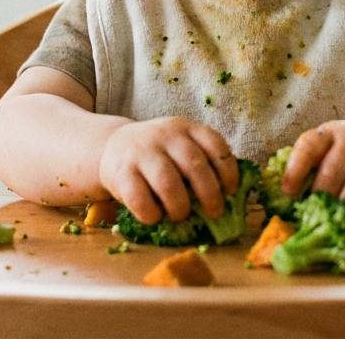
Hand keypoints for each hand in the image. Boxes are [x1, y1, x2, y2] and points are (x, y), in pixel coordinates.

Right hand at [98, 116, 237, 224]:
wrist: (113, 146)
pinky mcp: (121, 173)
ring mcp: (142, 153)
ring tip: (181, 215)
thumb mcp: (180, 147)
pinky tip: (156, 217)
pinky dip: (152, 214)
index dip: (228, 170)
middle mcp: (165, 136)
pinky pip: (140, 199)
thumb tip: (228, 199)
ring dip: (180, 207)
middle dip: (209, 195)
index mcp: (186, 128)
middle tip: (214, 212)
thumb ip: (202, 163)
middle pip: (194, 165)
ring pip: (168, 183)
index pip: (215, 144)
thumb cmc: (159, 155)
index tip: (230, 191)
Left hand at [285, 120, 344, 227]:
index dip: (296, 169)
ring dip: (341, 213)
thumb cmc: (341, 156)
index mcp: (329, 133)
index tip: (288, 193)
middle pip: (334, 171)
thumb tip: (285, 203)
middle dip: (320, 198)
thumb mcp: (324, 152)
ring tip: (331, 228)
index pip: (309, 147)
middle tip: (311, 218)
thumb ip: (306, 170)